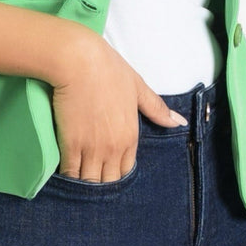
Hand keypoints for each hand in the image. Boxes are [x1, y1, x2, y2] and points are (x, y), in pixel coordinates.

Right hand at [50, 33, 187, 181]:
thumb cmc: (108, 69)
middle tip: (92, 178)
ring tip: (79, 180)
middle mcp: (114, 148)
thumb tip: (180, 122)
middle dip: (102, 184)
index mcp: (130, 136)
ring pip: (90, 182)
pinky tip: (65, 176)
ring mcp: (92, 148)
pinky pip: (70, 173)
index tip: (107, 169)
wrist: (79, 60)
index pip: (126, 171)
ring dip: (85, 184)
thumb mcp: (137, 87)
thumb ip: (156, 108)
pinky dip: (68, 177)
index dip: (116, 172)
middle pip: (109, 182)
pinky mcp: (70, 145)